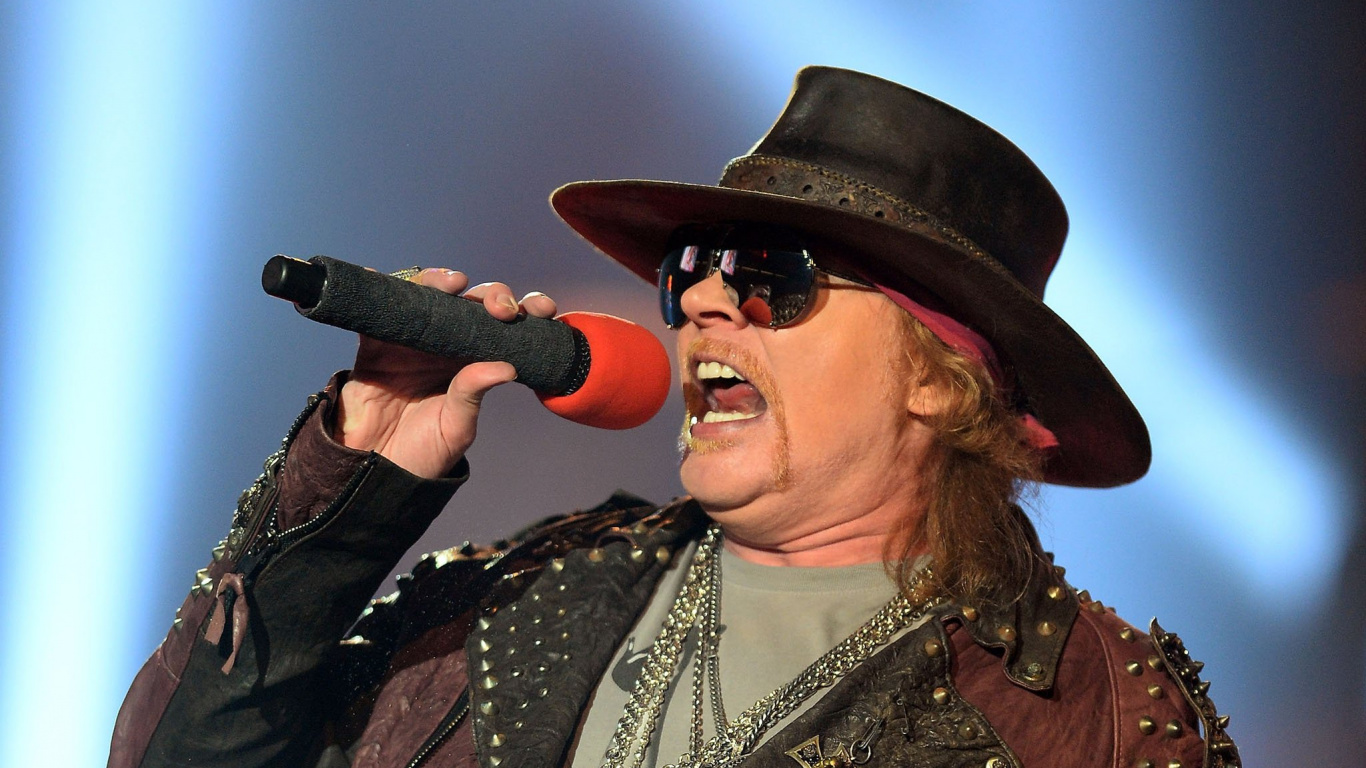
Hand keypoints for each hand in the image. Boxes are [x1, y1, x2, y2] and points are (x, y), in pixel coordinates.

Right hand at [333, 269, 558, 478]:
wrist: (376, 471)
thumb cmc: (423, 452)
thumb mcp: (456, 427)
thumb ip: (473, 394)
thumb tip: (506, 367)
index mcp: (475, 361)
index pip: (505, 328)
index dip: (525, 311)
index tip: (540, 311)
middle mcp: (446, 344)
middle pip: (472, 304)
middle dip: (492, 295)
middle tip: (500, 307)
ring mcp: (412, 341)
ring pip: (428, 298)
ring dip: (440, 282)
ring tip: (452, 283)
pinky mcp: (377, 346)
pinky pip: (375, 313)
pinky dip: (375, 290)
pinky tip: (377, 276)